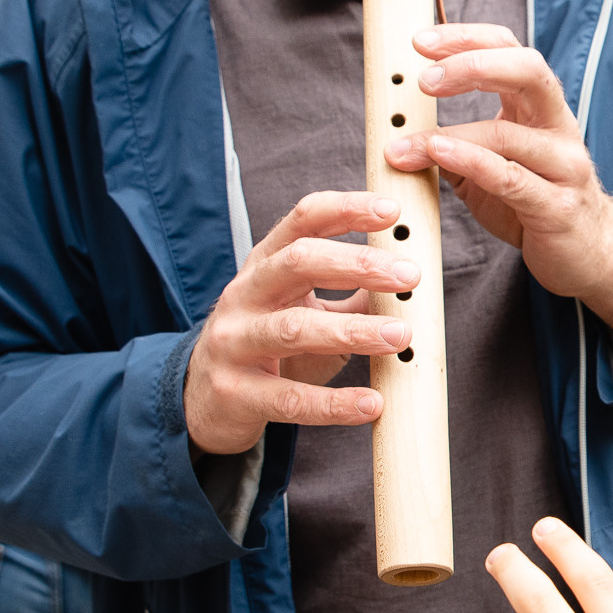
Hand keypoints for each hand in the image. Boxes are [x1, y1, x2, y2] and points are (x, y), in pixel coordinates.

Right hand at [184, 192, 421, 454]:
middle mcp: (244, 295)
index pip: (303, 220)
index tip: (392, 211)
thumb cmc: (269, 346)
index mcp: (265, 264)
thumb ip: (351, 293)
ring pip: (293, 330)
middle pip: (298, 262)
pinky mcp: (235, 393)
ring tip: (401, 336)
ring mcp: (234, 343)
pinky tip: (372, 404)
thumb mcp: (305, 308)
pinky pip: (290, 399)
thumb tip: (410, 280)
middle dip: (358, 265)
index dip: (346, 209)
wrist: (202, 399)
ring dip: (353, 331)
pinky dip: (334, 404)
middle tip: (410, 276)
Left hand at [384, 26, 612, 345]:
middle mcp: (559, 127)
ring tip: (406, 142)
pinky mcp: (558, 206)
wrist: (590, 255)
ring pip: (508, 133)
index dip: (467, 38)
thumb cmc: (537, 205)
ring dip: (451, 134)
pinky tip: (438, 155)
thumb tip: (400, 131)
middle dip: (471, 64)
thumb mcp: (490, 169)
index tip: (420, 42)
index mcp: (540, 108)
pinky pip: (512, 179)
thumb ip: (454, 147)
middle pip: (527, 70)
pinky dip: (471, 163)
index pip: (510, 49)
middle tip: (424, 78)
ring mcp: (564, 166)